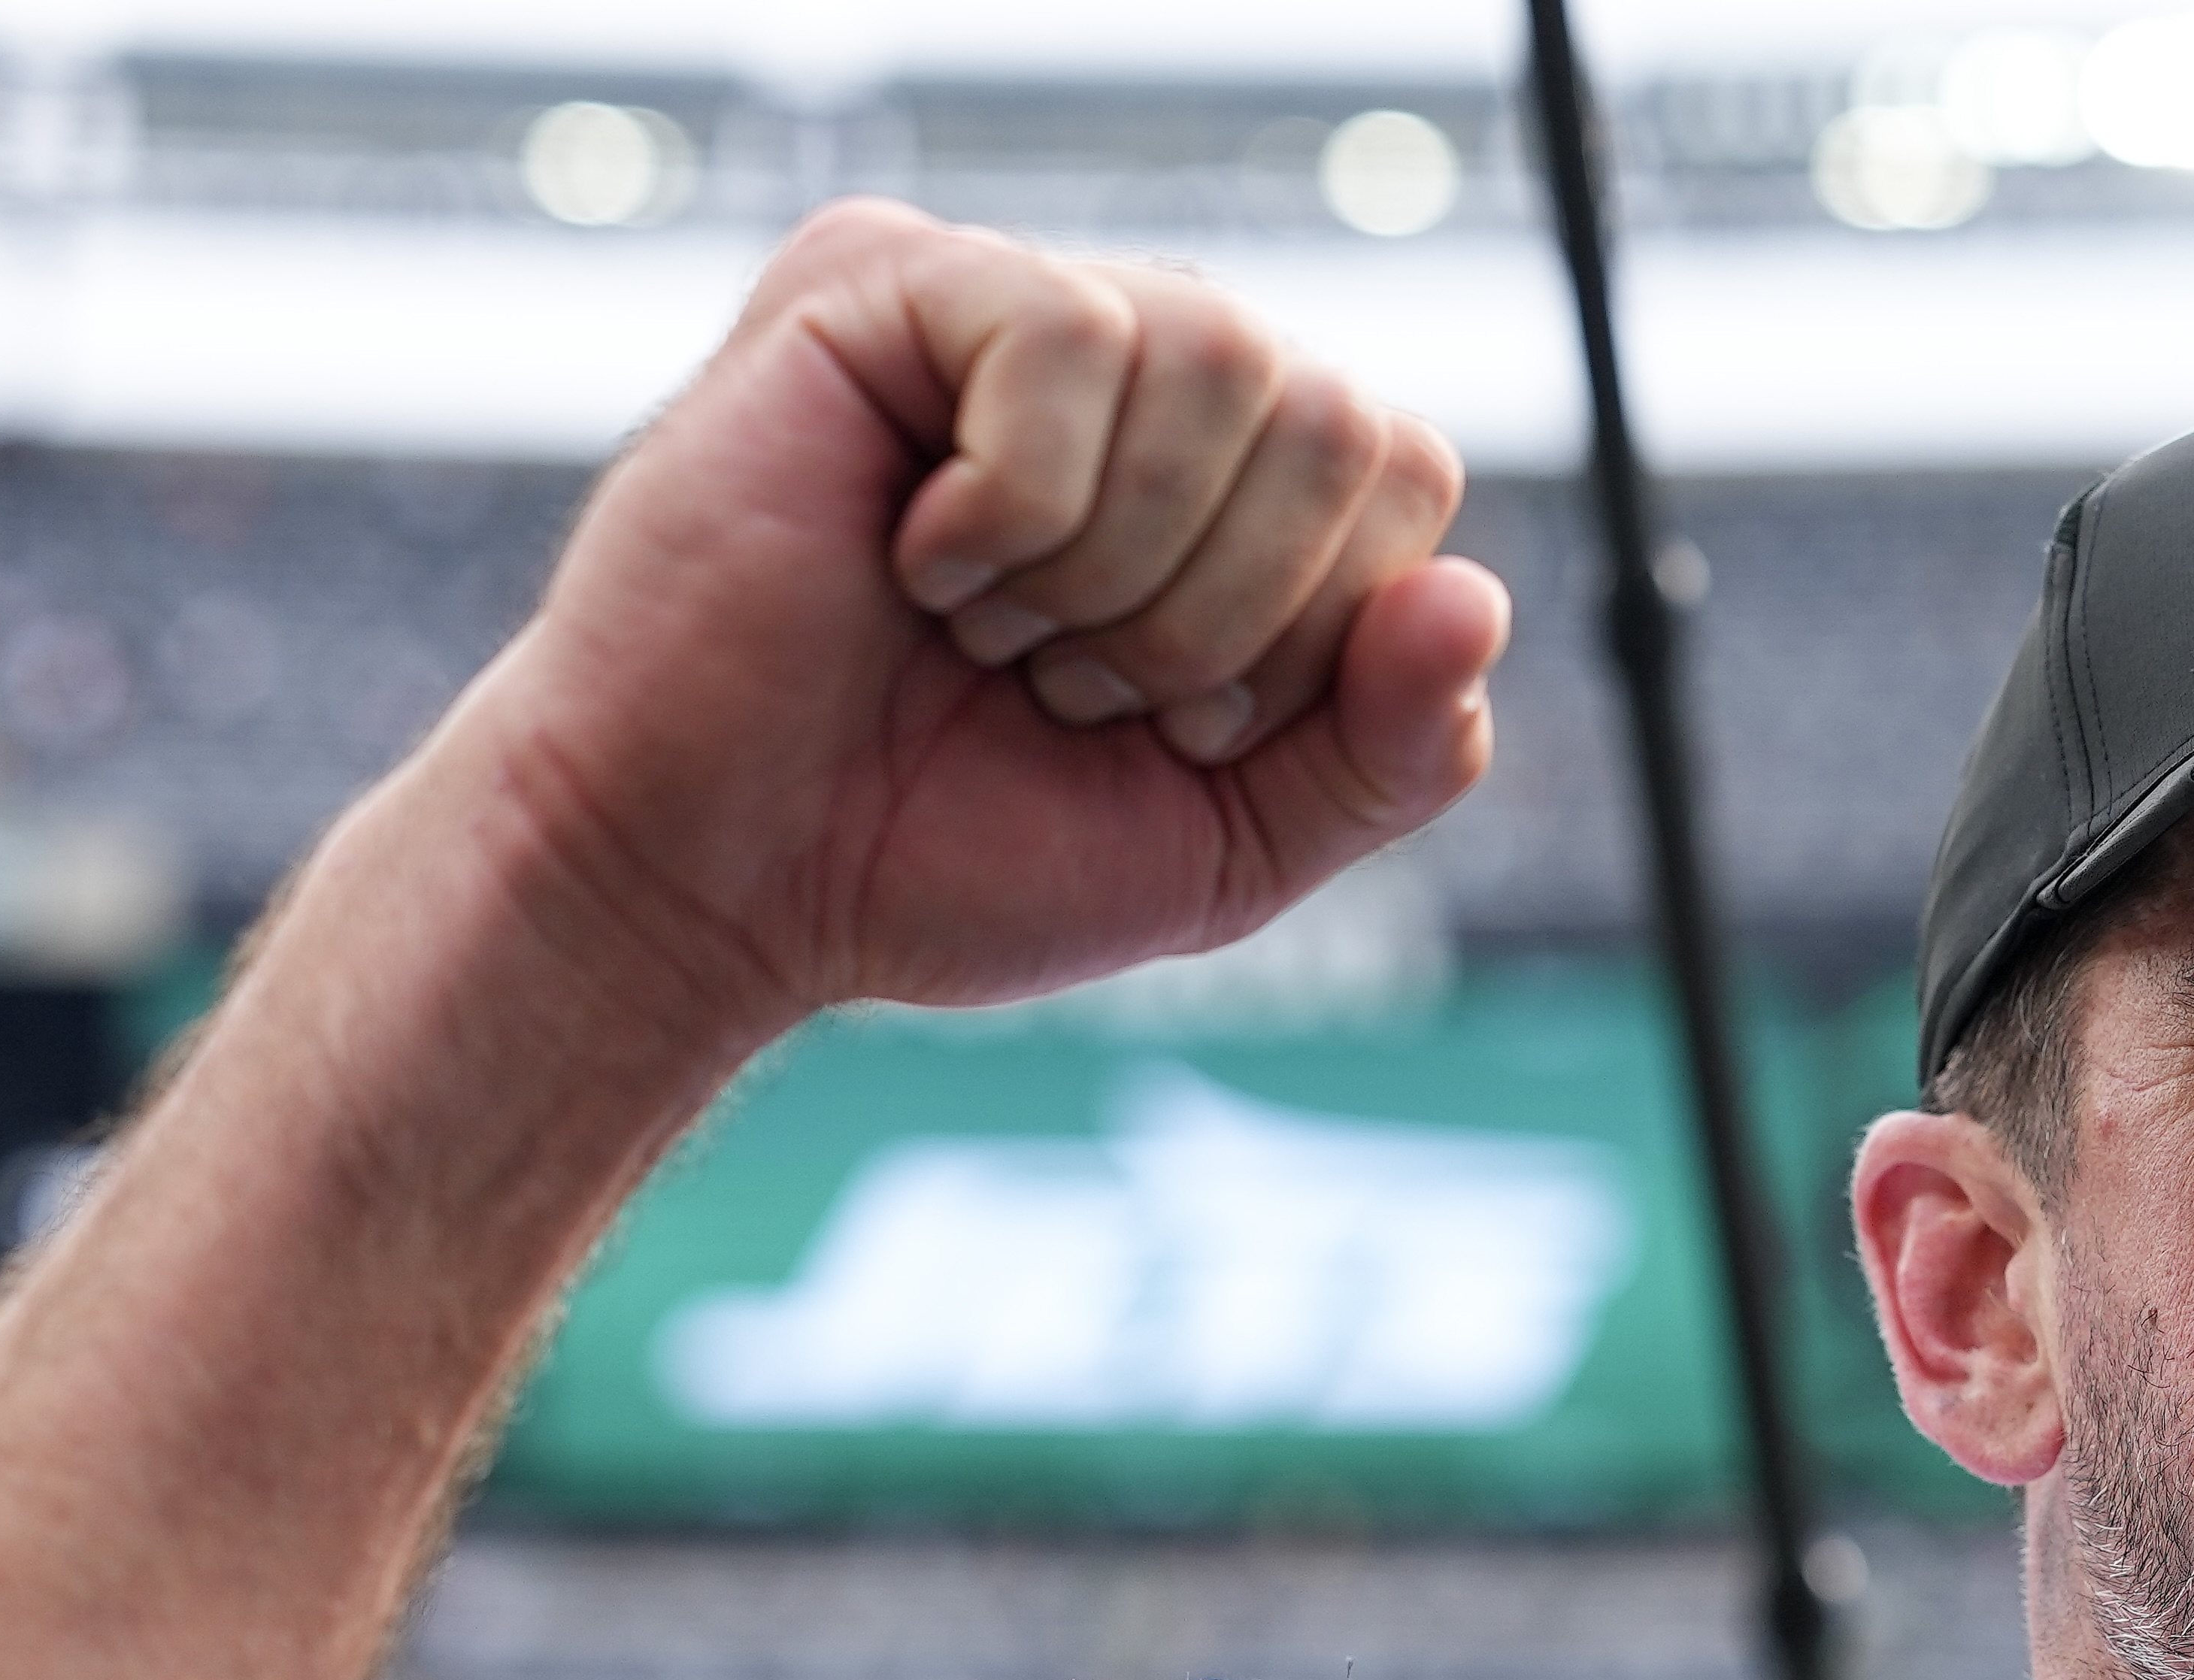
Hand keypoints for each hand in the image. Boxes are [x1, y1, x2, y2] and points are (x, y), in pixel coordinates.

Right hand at [451, 199, 1507, 1061]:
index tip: (1169, 722)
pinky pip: (1072, 334)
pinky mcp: (884, 281)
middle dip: (1226, 612)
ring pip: (1225, 358)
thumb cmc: (947, 849)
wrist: (717, 885)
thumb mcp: (1231, 842)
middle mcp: (1135, 368)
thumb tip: (1476, 602)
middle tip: (1066, 683)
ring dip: (1116, 568)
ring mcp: (1008, 312)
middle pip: (1341, 416)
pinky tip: (914, 562)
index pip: (1404, 476)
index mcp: (1226, 477)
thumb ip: (1391, 750)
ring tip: (984, 631)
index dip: (1321, 635)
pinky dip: (1016, 506)